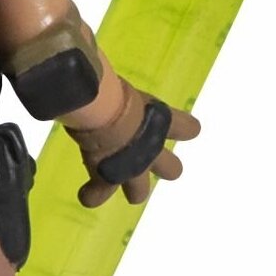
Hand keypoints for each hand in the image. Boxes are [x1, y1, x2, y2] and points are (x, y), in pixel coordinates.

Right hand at [67, 80, 200, 206]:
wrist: (101, 113)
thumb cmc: (113, 91)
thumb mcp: (122, 89)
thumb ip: (120, 94)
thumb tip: (103, 80)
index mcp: (160, 121)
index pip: (187, 128)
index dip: (186, 128)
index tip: (188, 128)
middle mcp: (151, 150)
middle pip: (172, 170)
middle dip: (164, 167)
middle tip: (147, 158)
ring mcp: (131, 169)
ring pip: (140, 192)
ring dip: (132, 188)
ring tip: (116, 181)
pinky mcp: (107, 179)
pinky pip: (99, 194)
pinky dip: (93, 195)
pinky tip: (87, 196)